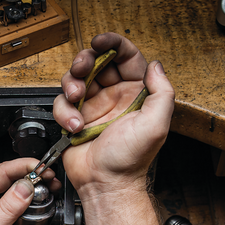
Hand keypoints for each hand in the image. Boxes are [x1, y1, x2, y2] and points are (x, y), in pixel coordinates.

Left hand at [0, 158, 58, 224]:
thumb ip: (8, 208)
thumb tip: (26, 187)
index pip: (2, 172)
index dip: (24, 167)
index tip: (42, 168)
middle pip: (10, 178)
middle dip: (32, 176)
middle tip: (51, 179)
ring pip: (16, 191)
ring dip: (33, 189)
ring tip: (50, 189)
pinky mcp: (0, 221)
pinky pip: (18, 206)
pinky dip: (31, 204)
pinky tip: (40, 204)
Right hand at [53, 33, 174, 197]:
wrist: (105, 183)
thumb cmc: (130, 159)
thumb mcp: (156, 124)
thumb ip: (161, 91)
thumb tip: (156, 66)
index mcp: (134, 94)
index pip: (126, 58)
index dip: (113, 44)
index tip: (101, 41)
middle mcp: (113, 97)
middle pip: (96, 63)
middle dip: (85, 60)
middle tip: (81, 66)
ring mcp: (92, 107)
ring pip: (75, 79)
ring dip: (71, 85)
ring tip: (76, 99)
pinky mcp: (74, 118)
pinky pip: (62, 103)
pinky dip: (65, 113)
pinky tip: (75, 126)